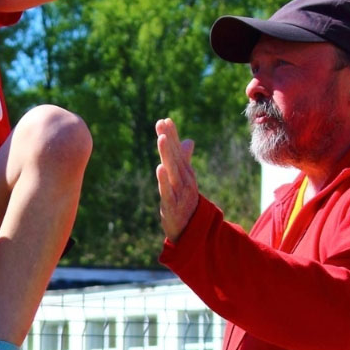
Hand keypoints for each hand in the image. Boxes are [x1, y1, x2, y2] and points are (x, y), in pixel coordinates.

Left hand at [155, 118, 198, 241]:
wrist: (190, 230)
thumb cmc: (185, 202)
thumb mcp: (184, 179)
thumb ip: (185, 159)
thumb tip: (189, 140)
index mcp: (185, 172)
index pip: (178, 150)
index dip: (172, 135)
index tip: (165, 119)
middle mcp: (185, 179)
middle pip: (175, 157)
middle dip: (169, 139)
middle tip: (162, 123)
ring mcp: (180, 192)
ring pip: (173, 170)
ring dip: (167, 154)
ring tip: (161, 139)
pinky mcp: (173, 205)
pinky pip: (168, 191)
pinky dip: (164, 180)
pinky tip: (159, 167)